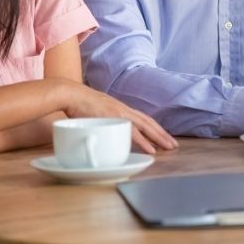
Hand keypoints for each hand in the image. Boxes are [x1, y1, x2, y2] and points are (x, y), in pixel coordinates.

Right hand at [62, 82, 178, 153]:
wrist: (70, 94)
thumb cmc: (77, 104)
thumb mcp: (94, 113)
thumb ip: (101, 121)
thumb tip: (101, 132)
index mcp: (120, 109)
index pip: (143, 118)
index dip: (154, 127)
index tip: (163, 136)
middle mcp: (124, 109)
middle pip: (149, 122)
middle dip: (162, 134)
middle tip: (174, 144)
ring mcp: (120, 113)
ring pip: (146, 127)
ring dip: (159, 138)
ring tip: (169, 147)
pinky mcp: (114, 118)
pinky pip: (133, 132)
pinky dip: (144, 141)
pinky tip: (152, 149)